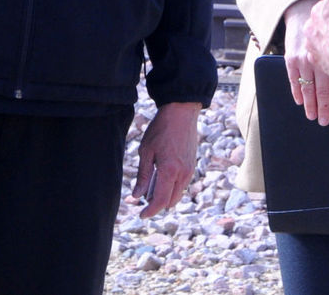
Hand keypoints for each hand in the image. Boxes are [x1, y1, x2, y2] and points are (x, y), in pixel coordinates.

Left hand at [133, 101, 201, 217]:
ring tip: (150, 187)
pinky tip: (161, 178)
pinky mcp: (192, 166)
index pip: (160, 201)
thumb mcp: (146, 151)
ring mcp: (190, 170)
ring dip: (164, 197)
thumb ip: (143, 175)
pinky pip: (182, 185)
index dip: (150, 211)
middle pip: (170, 202)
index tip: (141, 214)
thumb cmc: (161, 129)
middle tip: (142, 200)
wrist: (182, 113)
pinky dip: (171, 188)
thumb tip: (137, 196)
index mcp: (169, 171)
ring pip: (177, 195)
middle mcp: (183, 174)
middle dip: (156, 205)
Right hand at [281, 0, 328, 121]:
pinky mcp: (291, 56)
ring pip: (309, 85)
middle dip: (327, 105)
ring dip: (313, 103)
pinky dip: (298, 90)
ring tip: (316, 117)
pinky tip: (301, 102)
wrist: (308, 7)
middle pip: (322, 85)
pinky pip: (293, 77)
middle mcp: (314, 50)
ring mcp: (302, 54)